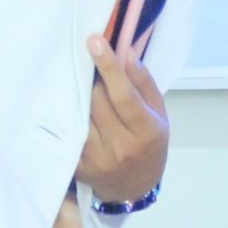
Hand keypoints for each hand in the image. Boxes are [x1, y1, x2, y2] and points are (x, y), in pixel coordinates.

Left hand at [73, 34, 168, 204]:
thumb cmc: (149, 142)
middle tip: (95, 77)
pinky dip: (72, 116)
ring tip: (88, 96)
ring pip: (80, 114)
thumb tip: (126, 52)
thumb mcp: (158, 113)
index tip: (94, 41)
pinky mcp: (78, 166)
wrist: (134, 186)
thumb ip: (143, 83)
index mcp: (147, 132)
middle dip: (95, 82)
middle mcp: (121, 147)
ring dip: (81, 98)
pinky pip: (70, 130)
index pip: (124, 95)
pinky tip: (77, 113)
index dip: (109, 67)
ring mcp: (97, 159)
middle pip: (97, 100)